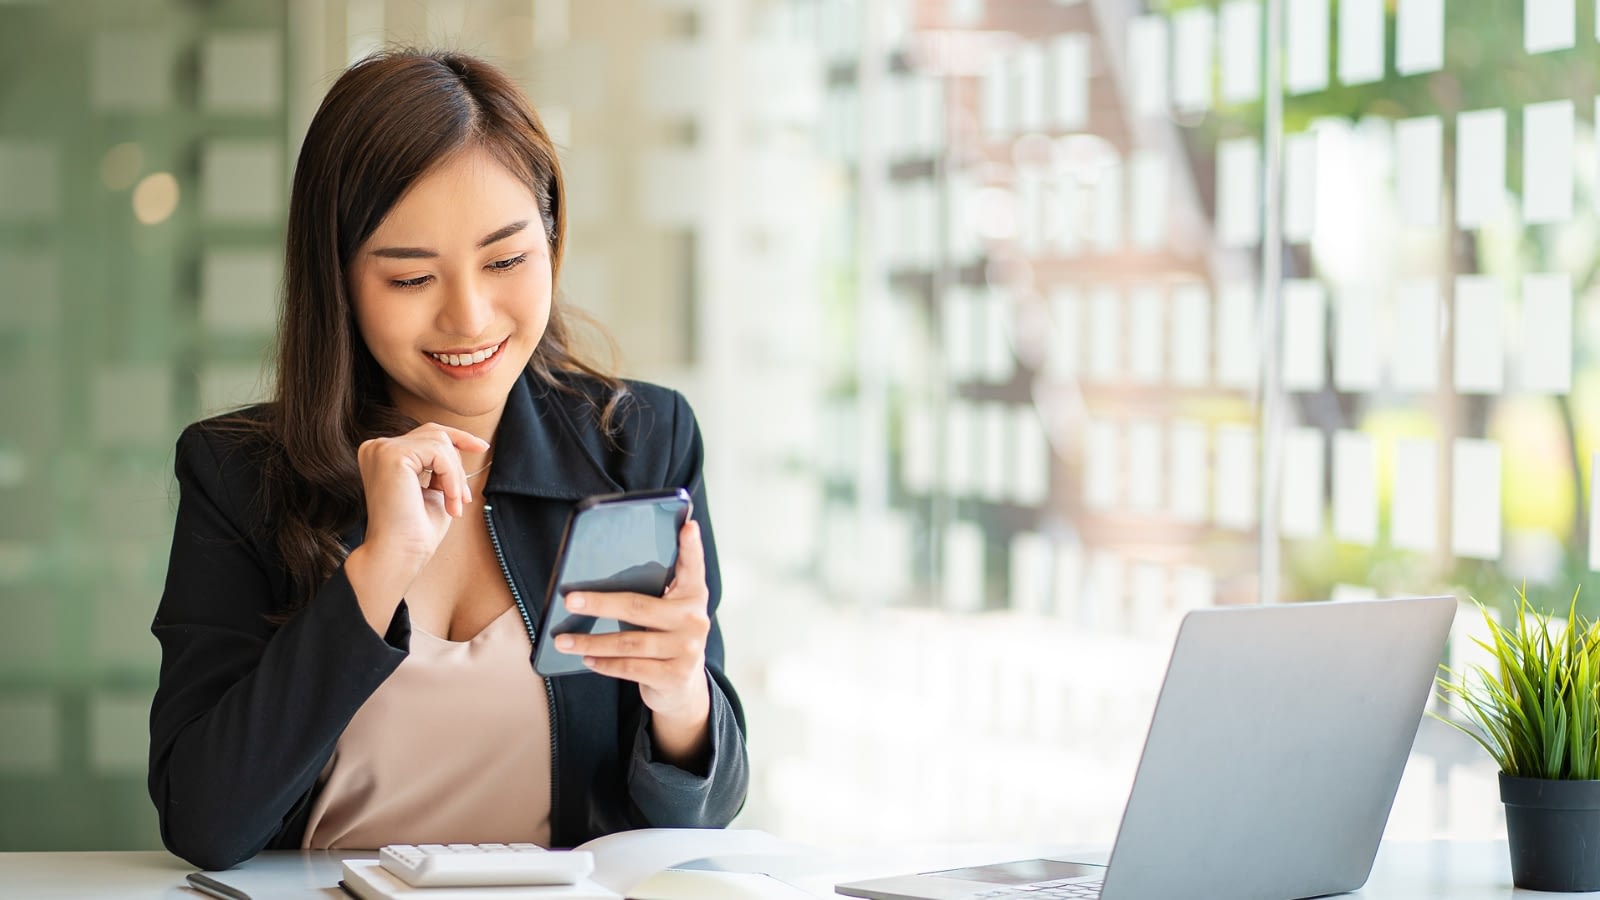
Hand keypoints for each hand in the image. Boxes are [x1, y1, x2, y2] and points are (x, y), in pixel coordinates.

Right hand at [356, 423, 490, 580]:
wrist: (400, 554)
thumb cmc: (416, 531)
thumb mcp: (433, 489)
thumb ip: (440, 466)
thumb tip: (459, 444)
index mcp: (382, 455)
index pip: (426, 434)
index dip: (458, 438)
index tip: (483, 446)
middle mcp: (376, 448)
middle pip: (435, 433)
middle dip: (458, 463)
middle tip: (465, 498)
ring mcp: (381, 449)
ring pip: (440, 443)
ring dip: (456, 477)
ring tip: (456, 505)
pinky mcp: (391, 454)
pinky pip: (438, 452)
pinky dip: (452, 477)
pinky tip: (450, 502)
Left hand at [556, 519, 712, 747]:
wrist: (684, 687)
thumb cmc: (667, 637)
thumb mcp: (669, 612)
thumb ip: (653, 592)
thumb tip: (601, 577)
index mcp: (693, 595)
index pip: (693, 566)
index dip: (691, 546)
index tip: (687, 525)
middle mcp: (694, 620)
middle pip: (639, 606)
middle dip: (599, 603)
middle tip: (570, 600)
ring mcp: (687, 649)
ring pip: (629, 642)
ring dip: (591, 641)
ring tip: (563, 640)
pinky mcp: (674, 675)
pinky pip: (630, 668)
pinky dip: (604, 664)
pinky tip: (586, 659)